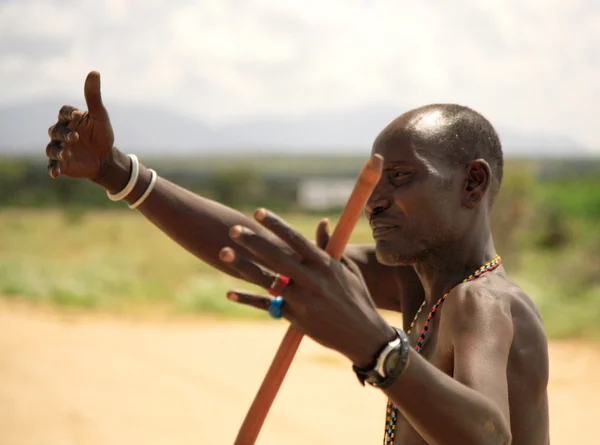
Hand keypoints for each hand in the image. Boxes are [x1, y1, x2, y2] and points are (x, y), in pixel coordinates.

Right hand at [46, 71, 114, 180]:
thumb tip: (94, 71)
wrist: (106, 158)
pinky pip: (52, 165)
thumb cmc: (102, 135)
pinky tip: (56, 173)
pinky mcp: (61, 163)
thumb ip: (94, 97)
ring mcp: (60, 148)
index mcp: (70, 119)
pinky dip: (53, 168)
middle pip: (56, 130)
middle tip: (76, 138)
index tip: (78, 116)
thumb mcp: (100, 116)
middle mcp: (61, 133)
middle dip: (65, 134)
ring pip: (51, 148)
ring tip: (67, 154)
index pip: (63, 112)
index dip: (69, 114)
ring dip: (58, 151)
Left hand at [219, 208, 395, 367]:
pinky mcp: (295, 317)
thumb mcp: (348, 270)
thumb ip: (330, 247)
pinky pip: (268, 305)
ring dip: (243, 266)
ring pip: (267, 280)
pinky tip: (230, 292)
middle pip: (276, 257)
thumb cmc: (357, 297)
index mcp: (325, 265)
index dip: (276, 225)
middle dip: (253, 241)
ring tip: (224, 253)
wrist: (363, 335)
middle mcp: (312, 280)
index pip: (296, 240)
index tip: (259, 212)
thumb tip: (322, 222)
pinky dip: (248, 298)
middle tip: (234, 229)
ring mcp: (302, 300)